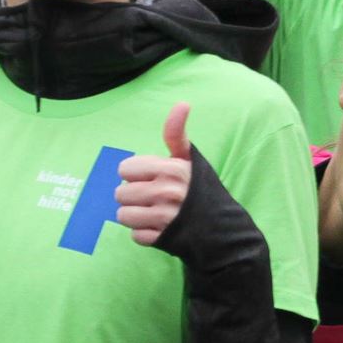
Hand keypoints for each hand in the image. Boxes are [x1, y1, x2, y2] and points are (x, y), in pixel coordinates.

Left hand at [116, 103, 193, 246]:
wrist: (222, 228)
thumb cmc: (199, 189)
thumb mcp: (190, 159)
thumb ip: (176, 133)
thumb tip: (183, 103)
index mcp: (171, 168)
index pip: (125, 168)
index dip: (135, 174)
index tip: (150, 178)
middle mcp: (166, 192)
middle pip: (120, 193)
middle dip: (133, 197)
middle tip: (152, 198)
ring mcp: (164, 218)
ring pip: (123, 215)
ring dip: (134, 216)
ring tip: (152, 213)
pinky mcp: (162, 240)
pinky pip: (135, 236)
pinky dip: (144, 234)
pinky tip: (158, 229)